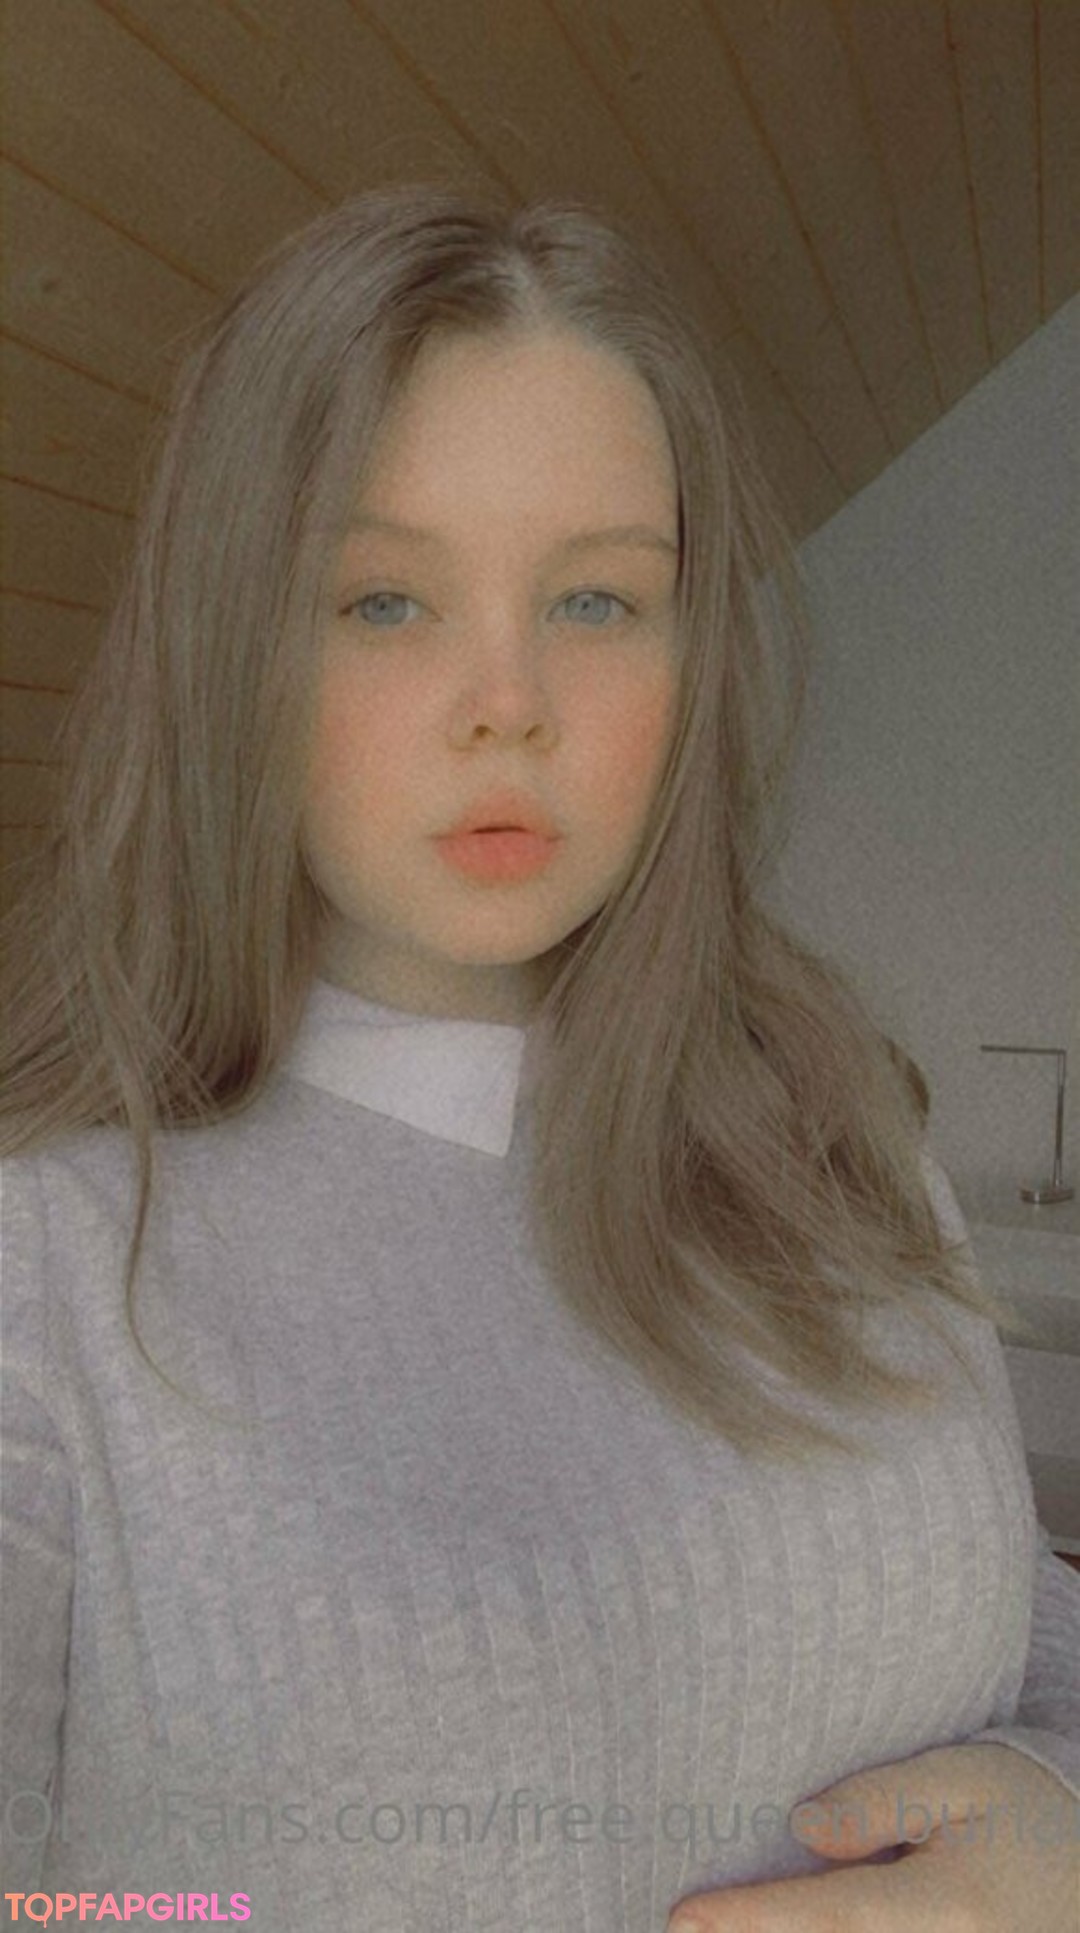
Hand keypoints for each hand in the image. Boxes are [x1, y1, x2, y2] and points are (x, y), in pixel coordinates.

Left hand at [664, 1743, 1078, 1929]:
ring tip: (713, 1928)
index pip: (822, 1915)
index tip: (682, 1916)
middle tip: (680, 1926)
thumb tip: (803, 1828)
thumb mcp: (961, 1779)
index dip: (748, 1918)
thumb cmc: (1025, 1809)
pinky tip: (772, 1926)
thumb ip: (879, 1800)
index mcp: (940, 1908)